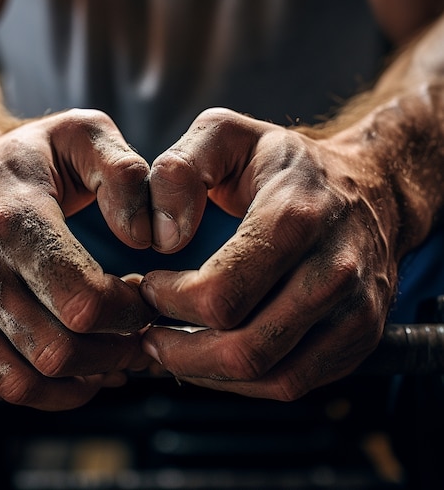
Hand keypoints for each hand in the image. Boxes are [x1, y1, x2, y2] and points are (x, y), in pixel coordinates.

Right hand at [0, 109, 156, 409]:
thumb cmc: (28, 160)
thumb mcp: (82, 134)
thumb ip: (124, 172)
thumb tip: (147, 234)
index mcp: (11, 220)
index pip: (82, 299)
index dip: (131, 311)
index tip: (148, 297)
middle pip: (60, 348)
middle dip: (117, 350)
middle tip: (142, 331)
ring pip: (32, 379)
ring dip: (89, 376)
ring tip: (118, 352)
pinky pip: (3, 387)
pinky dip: (51, 391)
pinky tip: (83, 368)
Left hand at [141, 108, 398, 399]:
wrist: (369, 187)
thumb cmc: (286, 164)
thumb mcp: (225, 134)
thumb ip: (181, 168)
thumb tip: (162, 235)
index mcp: (295, 217)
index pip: (221, 292)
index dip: (170, 300)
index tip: (147, 285)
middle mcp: (334, 270)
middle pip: (245, 347)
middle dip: (179, 349)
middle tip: (148, 330)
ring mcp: (354, 311)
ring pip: (271, 377)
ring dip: (207, 373)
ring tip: (172, 348)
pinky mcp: (360, 338)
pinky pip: (294, 383)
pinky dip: (243, 383)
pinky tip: (212, 358)